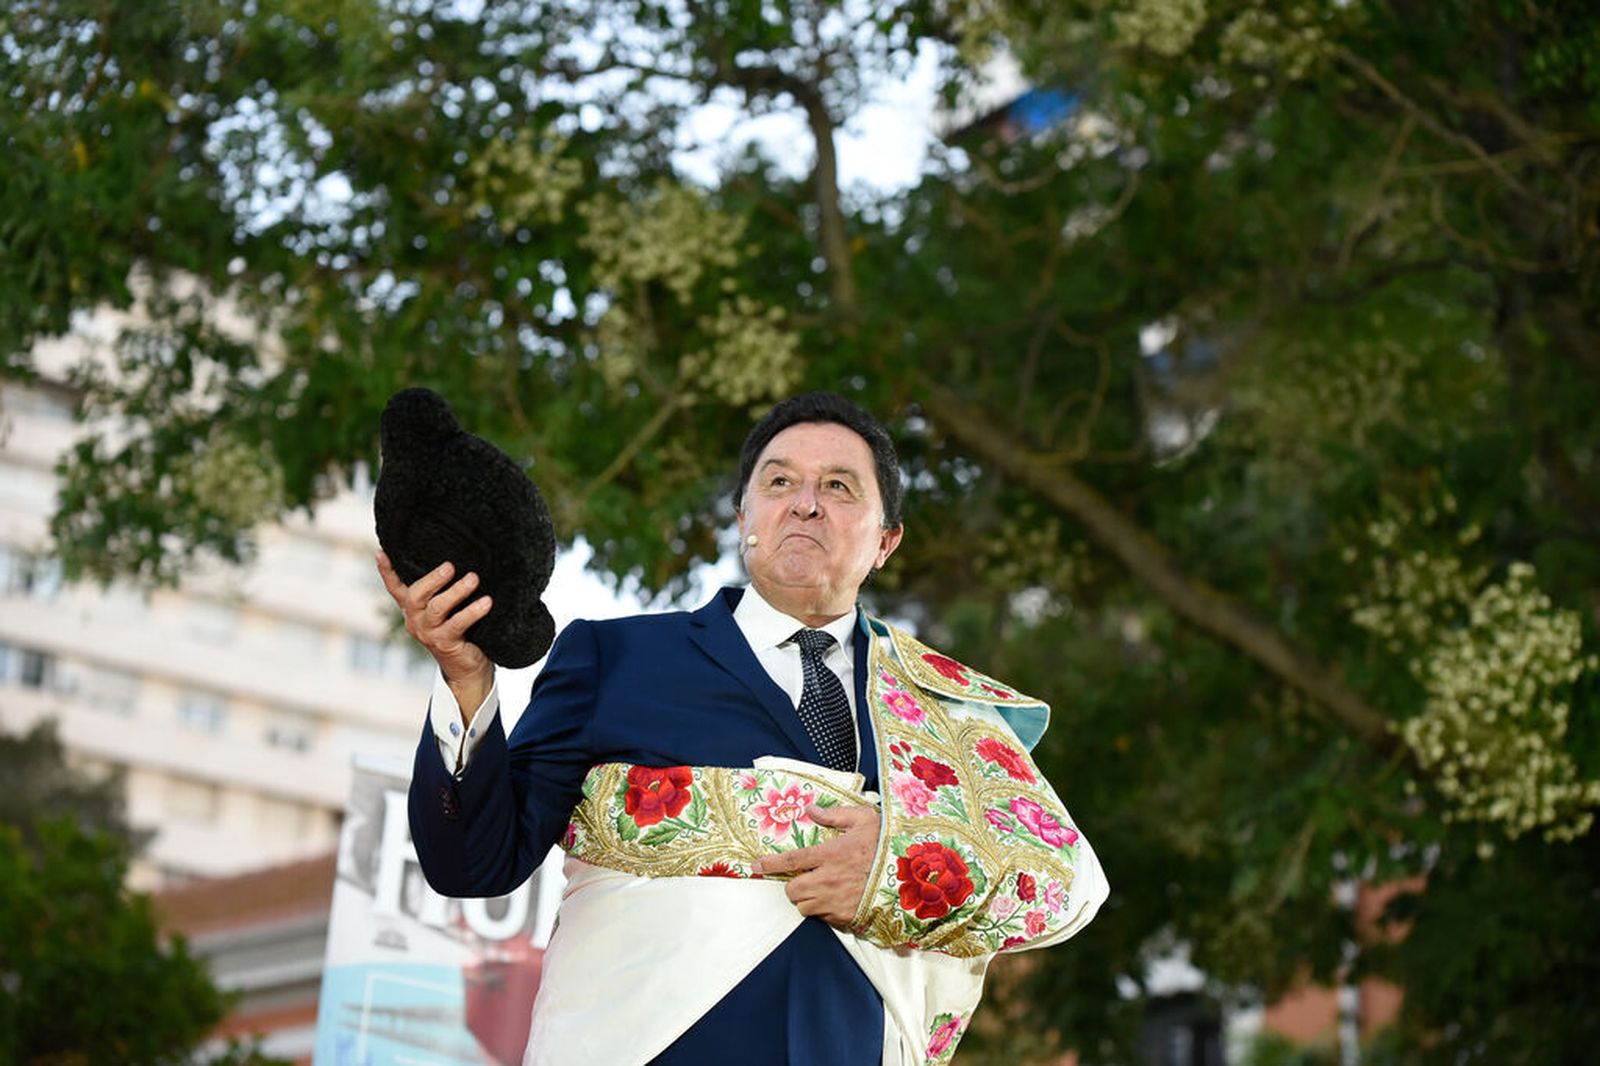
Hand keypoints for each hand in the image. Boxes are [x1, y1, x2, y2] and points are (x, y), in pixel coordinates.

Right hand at [375, 551, 493, 702]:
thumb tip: (460, 558)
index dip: (386, 571)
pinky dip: (473, 611)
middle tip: (450, 566)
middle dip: (432, 579)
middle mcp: (415, 619)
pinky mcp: (445, 643)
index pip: (394, 588)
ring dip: (456, 591)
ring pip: (437, 608)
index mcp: (412, 608)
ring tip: (473, 578)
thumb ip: (443, 590)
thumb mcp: (446, 608)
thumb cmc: (459, 629)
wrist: (466, 668)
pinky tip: (487, 602)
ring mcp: (428, 632)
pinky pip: (458, 623)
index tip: (380, 552)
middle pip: (415, 595)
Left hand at [750, 804, 879, 926]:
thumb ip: (835, 815)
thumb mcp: (864, 819)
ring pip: (805, 907)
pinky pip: (823, 918)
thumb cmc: (887, 844)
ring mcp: (838, 901)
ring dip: (807, 899)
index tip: (756, 867)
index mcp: (831, 854)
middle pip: (793, 890)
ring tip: (821, 888)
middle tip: (805, 877)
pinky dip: (824, 910)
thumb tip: (812, 810)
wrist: (913, 874)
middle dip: (793, 884)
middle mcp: (830, 879)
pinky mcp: (847, 917)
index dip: (770, 864)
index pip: (792, 860)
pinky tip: (837, 899)